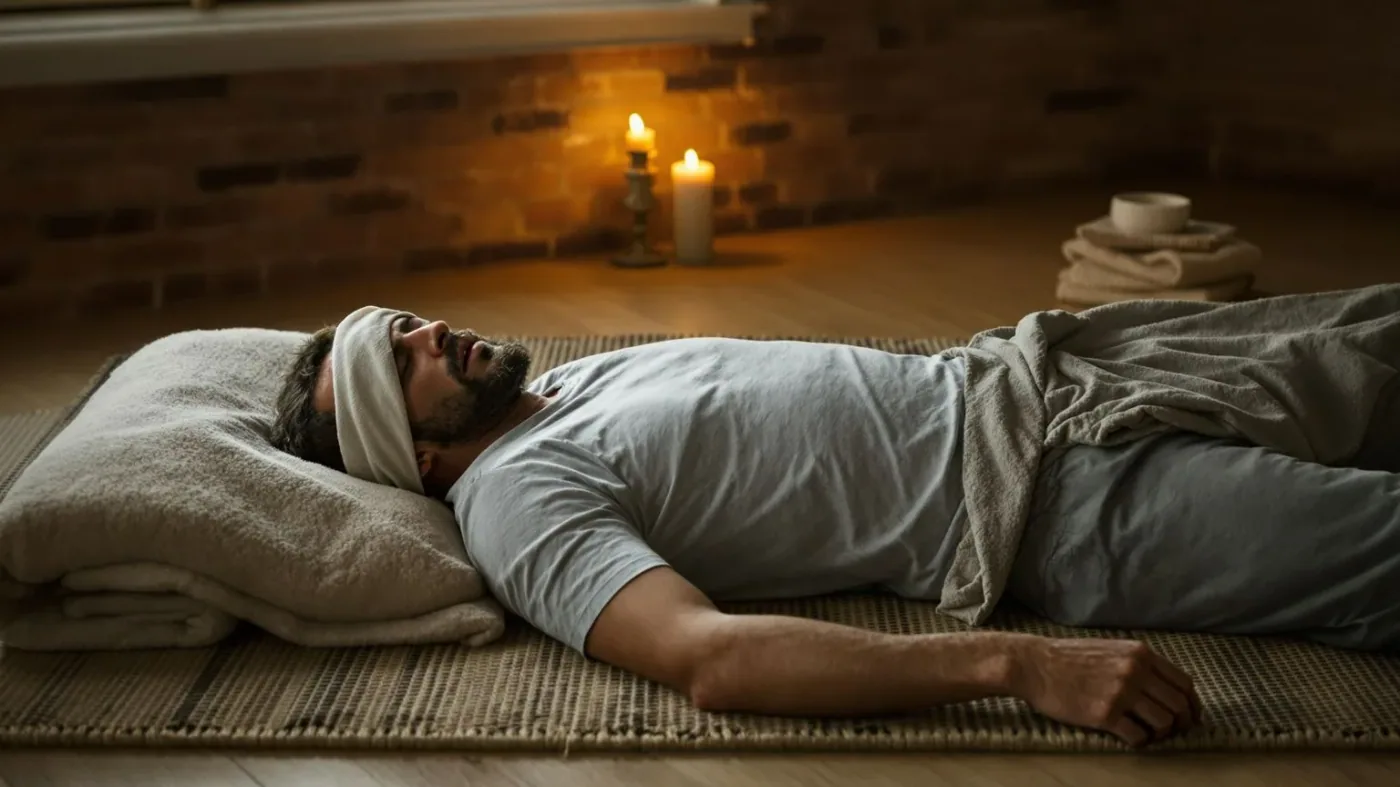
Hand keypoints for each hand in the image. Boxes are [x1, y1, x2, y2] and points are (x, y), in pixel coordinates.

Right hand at [1011, 637, 1201, 746]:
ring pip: (1164, 722)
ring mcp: (1121, 693)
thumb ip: (1137, 663)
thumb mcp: (1110, 649)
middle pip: (1179, 705)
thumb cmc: (1068, 658)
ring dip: (1160, 733)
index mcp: (1140, 654)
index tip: (1188, 716)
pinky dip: (1139, 741)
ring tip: (1147, 733)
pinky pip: (1138, 736)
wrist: (1035, 665)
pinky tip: (1128, 737)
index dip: (1191, 704)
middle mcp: (1135, 671)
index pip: (1183, 683)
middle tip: (1172, 731)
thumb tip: (1162, 687)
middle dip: (1181, 723)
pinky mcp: (1105, 714)